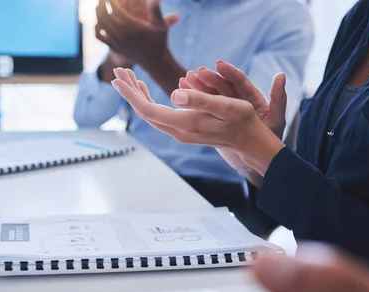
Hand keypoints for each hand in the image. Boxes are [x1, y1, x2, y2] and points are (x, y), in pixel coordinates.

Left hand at [95, 0, 179, 68]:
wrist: (154, 62)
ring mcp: (118, 43)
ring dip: (98, 14)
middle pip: (107, 17)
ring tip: (98, 5)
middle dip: (102, 5)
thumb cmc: (159, 41)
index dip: (112, 1)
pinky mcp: (114, 48)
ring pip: (102, 26)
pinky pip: (100, 37)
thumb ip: (156, 11)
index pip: (117, 11)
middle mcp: (124, 36)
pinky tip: (98, 21)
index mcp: (134, 29)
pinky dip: (96, 28)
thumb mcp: (161, 26)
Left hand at [111, 68, 285, 176]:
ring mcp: (181, 133)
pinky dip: (148, 100)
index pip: (148, 110)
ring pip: (150, 114)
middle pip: (145, 112)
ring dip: (137, 96)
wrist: (250, 141)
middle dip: (130, 92)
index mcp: (185, 124)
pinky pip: (158, 115)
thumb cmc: (242, 121)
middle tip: (119, 72)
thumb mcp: (227, 106)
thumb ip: (200, 100)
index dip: (131, 94)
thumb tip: (174, 94)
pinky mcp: (184, 130)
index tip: (117, 79)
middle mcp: (179, 131)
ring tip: (128, 77)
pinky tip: (145, 90)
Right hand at [180, 61, 286, 137]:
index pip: (239, 81)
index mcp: (251, 98)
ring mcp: (225, 110)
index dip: (229, 72)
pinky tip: (181, 93)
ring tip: (184, 80)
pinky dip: (193, 100)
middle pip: (222, 86)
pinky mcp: (216, 120)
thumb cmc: (270, 139)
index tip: (218, 65)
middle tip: (196, 73)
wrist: (259, 158)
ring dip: (198, 87)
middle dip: (209, 78)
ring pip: (210, 96)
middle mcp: (237, 100)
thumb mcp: (276, 120)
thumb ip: (278, 99)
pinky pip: (203, 109)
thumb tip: (282, 75)